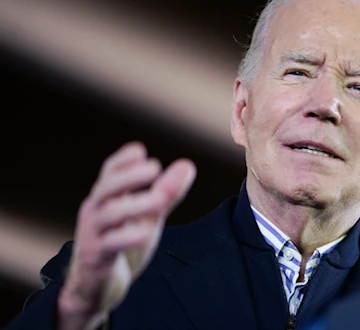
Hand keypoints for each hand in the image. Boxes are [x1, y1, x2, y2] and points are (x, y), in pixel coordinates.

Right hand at [57, 142, 195, 328]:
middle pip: (106, 187)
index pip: (110, 172)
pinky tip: (145, 233)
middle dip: (129, 176)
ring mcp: (94, 234)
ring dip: (135, 205)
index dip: (123, 160)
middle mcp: (96, 211)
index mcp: (107, 198)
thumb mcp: (147, 216)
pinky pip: (109, 245)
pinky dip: (126, 238)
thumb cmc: (121, 242)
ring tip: (159, 201)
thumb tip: (187, 164)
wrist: (96, 287)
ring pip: (108, 214)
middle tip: (154, 168)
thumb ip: (166, 192)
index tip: (140, 151)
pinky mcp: (97, 257)